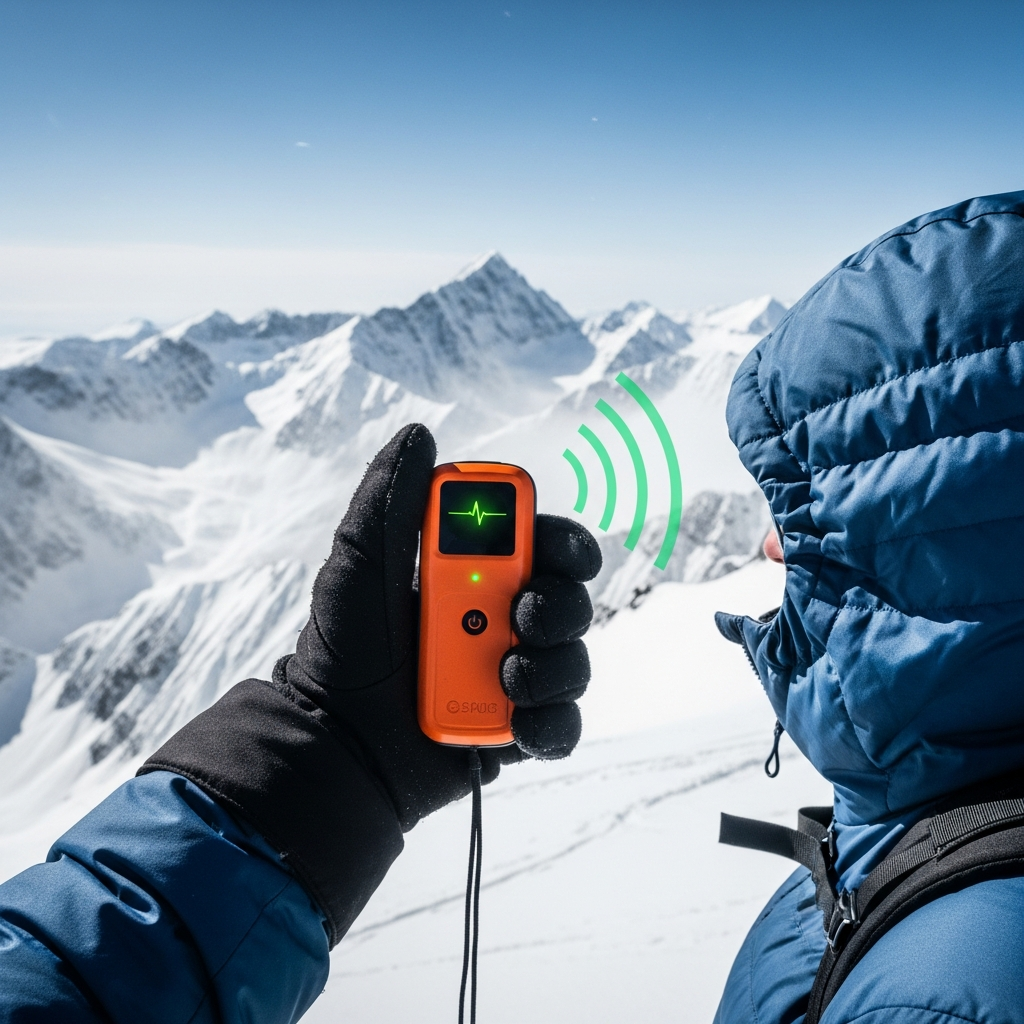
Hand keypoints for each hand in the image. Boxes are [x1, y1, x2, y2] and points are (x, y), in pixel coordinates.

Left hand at [280, 423, 601, 830]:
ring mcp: (513, 677)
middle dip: (560, 606)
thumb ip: (389, 500)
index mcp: (474, 577)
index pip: (543, 546)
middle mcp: (501, 622)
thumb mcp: (358, 566)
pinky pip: (562, 724)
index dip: (563, 542)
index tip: (558, 551)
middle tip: (525, 615)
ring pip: (573, 662)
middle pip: (570, 600)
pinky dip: (550, 724)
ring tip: (505, 678)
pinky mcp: (516, 731)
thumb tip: (420, 434)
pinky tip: (518, 724)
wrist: (337, 744)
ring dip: (550, 667)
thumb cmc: (343, 650)